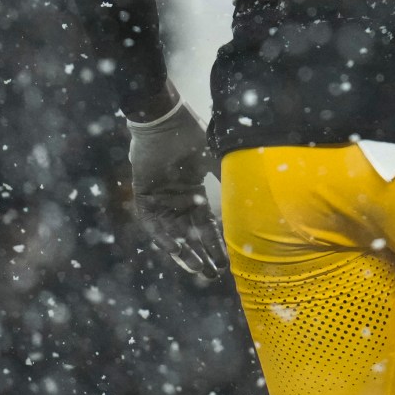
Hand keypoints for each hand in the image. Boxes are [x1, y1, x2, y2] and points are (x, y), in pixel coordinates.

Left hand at [125, 104, 224, 277]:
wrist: (164, 120)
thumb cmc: (190, 136)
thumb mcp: (213, 160)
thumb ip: (226, 179)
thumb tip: (251, 191)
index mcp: (194, 193)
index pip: (206, 225)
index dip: (215, 244)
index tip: (226, 262)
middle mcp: (177, 201)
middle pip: (189, 235)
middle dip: (201, 255)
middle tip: (212, 275)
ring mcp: (160, 200)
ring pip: (171, 234)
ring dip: (183, 252)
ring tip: (197, 269)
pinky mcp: (144, 196)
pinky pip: (153, 223)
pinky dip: (164, 236)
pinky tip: (176, 249)